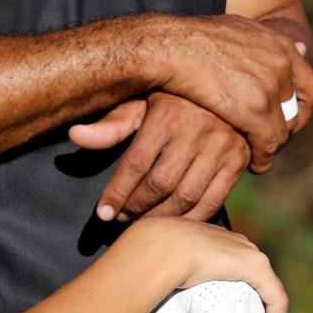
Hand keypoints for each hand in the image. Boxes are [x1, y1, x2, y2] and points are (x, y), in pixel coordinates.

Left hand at [71, 94, 250, 222]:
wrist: (225, 88)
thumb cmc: (172, 99)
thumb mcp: (141, 103)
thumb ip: (111, 124)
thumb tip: (75, 136)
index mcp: (167, 114)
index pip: (136, 163)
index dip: (117, 192)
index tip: (102, 213)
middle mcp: (196, 130)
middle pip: (160, 184)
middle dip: (136, 207)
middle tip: (121, 218)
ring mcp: (221, 147)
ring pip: (186, 197)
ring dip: (160, 218)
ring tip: (142, 222)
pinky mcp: (237, 162)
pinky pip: (212, 202)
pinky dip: (191, 220)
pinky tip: (173, 224)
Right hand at [152, 14, 312, 160]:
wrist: (168, 46)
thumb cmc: (190, 39)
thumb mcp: (238, 30)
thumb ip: (267, 44)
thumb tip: (300, 46)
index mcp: (279, 44)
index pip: (311, 88)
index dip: (301, 110)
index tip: (285, 120)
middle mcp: (280, 64)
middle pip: (298, 112)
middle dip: (285, 129)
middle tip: (268, 140)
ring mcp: (269, 86)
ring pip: (283, 131)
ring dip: (271, 146)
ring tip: (258, 156)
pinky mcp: (253, 110)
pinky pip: (268, 143)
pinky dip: (262, 158)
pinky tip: (251, 164)